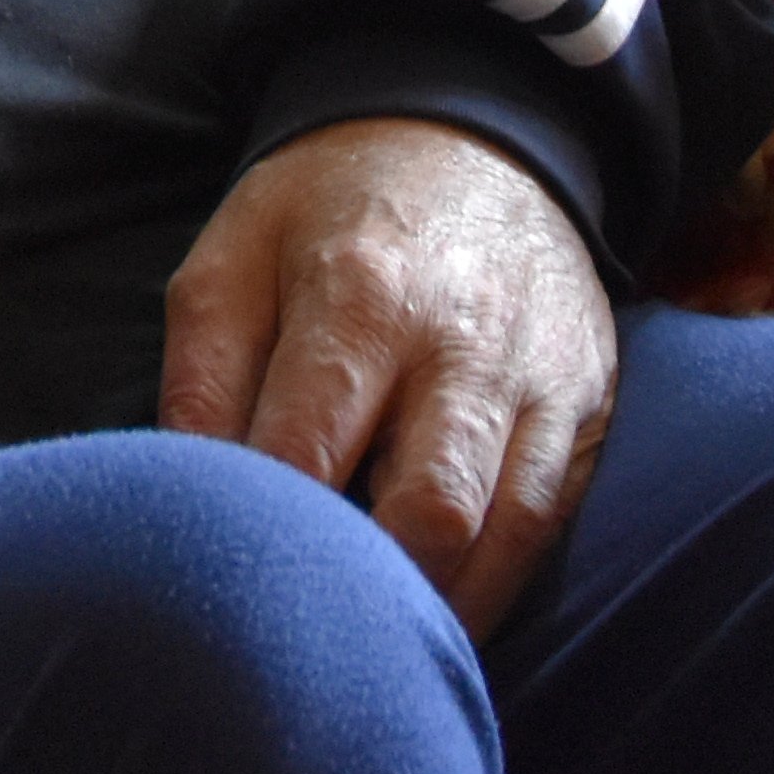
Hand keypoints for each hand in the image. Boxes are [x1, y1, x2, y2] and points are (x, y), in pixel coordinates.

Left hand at [159, 115, 618, 637]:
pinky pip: (550, 523)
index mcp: (361, 295)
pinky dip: (493, 581)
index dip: (267, 537)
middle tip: (307, 629)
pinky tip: (436, 606)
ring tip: (370, 638)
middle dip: (367, 591)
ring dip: (436, 607)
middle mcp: (465, 342)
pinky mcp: (588, 403)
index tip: (232, 578)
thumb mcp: (234, 253)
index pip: (307, 458)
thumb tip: (185, 492)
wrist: (470, 135)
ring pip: (502, 538)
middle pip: (428, 517)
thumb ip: (200, 373)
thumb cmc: (329, 211)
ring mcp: (542, 377)